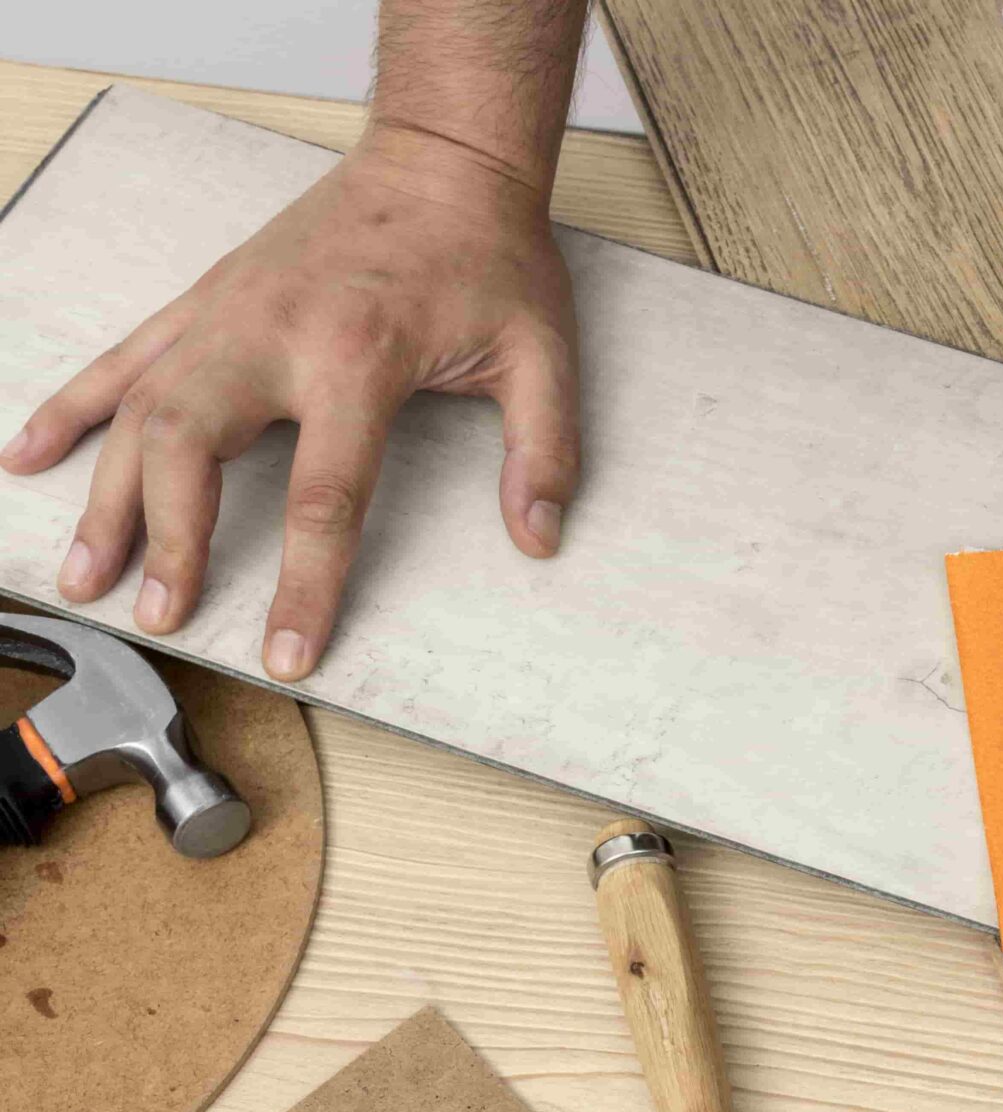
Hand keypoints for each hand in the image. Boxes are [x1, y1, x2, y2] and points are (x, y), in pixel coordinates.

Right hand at [0, 125, 579, 680]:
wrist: (441, 159)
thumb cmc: (490, 255)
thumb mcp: (543, 354)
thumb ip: (543, 450)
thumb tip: (537, 536)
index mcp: (359, 355)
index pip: (327, 496)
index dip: (304, 584)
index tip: (287, 654)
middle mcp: (274, 333)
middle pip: (192, 449)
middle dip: (167, 539)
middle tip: (160, 616)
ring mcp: (228, 312)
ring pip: (138, 410)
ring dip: (105, 496)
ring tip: (83, 573)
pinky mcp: (208, 298)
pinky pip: (123, 356)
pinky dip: (71, 406)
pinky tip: (29, 455)